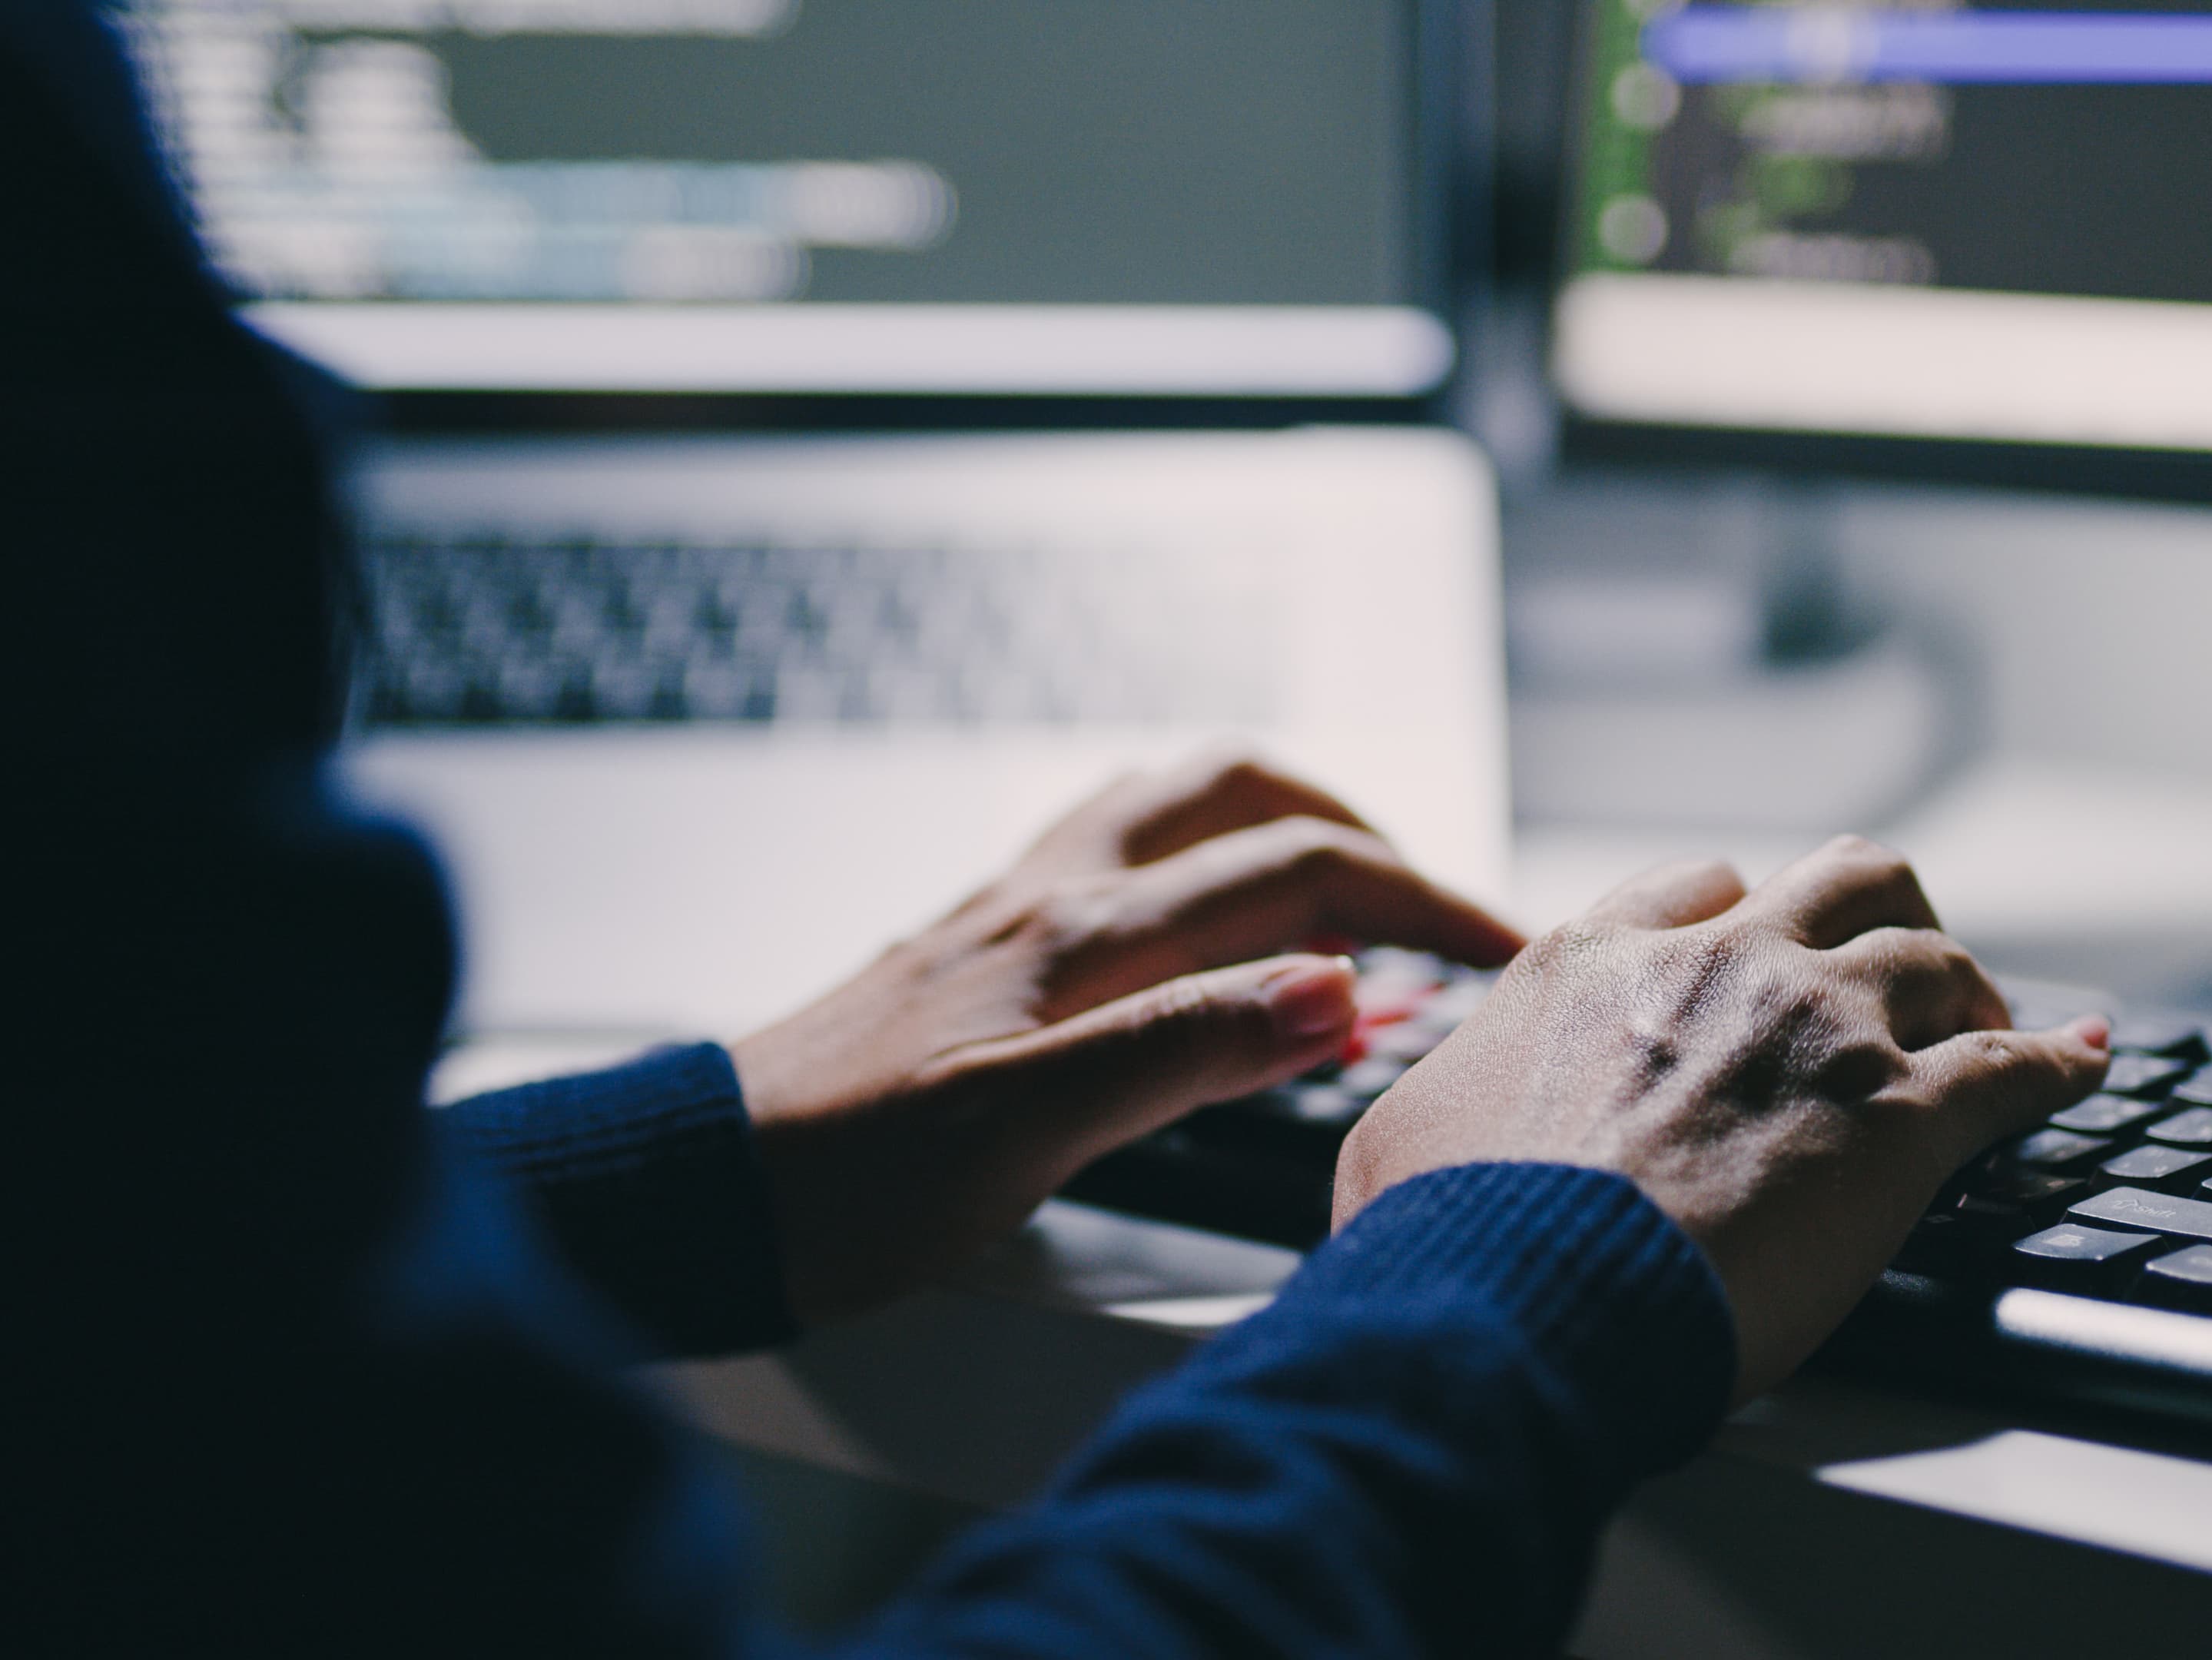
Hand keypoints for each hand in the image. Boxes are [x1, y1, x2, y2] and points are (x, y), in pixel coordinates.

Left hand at [732, 751, 1524, 1320]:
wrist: (701, 1192)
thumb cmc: (842, 1182)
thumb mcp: (1023, 1135)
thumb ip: (1181, 1053)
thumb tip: (1334, 989)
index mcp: (1081, 938)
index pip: (1297, 872)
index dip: (1424, 901)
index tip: (1510, 949)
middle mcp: (1050, 898)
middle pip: (1243, 793)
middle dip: (1365, 830)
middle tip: (1435, 909)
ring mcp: (1012, 913)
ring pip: (1174, 804)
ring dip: (1280, 821)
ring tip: (1347, 892)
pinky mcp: (980, 950)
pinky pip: (1118, 855)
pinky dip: (1200, 862)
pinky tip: (1207, 929)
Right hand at [1333, 837, 2107, 1398]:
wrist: (1525, 1301)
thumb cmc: (1449, 1240)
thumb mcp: (1396, 1142)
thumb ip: (1440, 1105)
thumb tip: (1420, 1141)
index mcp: (1596, 963)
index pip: (1698, 884)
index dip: (1744, 909)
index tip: (1762, 940)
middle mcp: (1719, 967)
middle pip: (1845, 877)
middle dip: (1879, 913)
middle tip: (1896, 969)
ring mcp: (1819, 1031)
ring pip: (1934, 951)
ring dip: (1969, 983)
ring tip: (1992, 1019)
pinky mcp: (1901, 1121)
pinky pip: (2016, 1066)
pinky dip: (2061, 1062)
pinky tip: (2084, 1066)